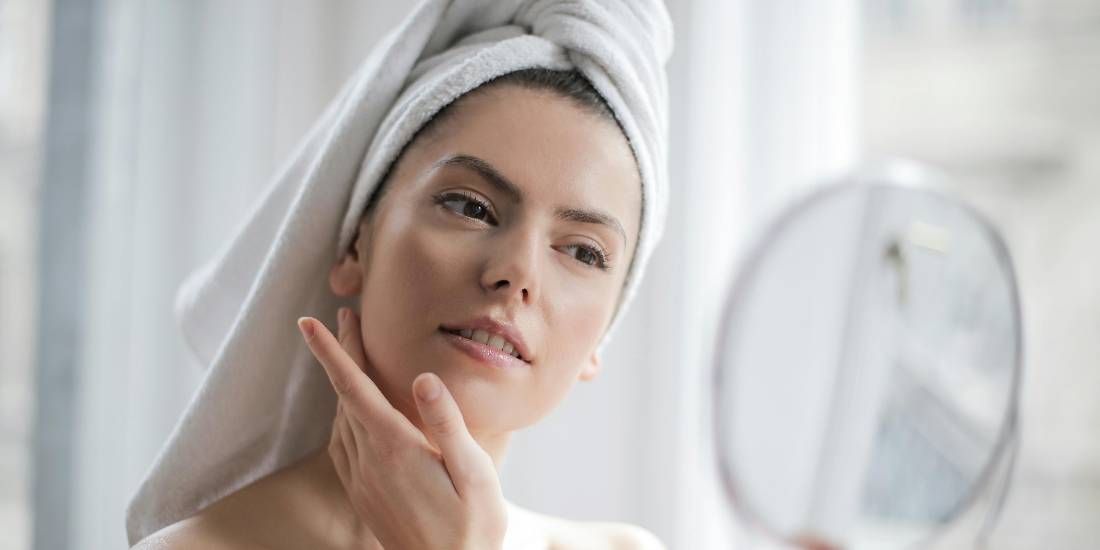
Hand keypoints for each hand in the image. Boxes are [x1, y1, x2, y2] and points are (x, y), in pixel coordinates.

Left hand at [297, 308, 506, 549]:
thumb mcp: (474, 473)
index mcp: (395, 448)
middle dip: (341, 353)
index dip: (331, 351)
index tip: (308, 322)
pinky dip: (343, 415)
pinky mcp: (362, 495)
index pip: (354, 388)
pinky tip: (353, 411)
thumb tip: (424, 377)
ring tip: (351, 354)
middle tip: (343, 317)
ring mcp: (362, 480)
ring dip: (342, 383)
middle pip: (345, 395)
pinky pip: (342, 444)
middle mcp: (369, 461)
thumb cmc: (472, 526)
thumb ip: (448, 424)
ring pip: (340, 419)